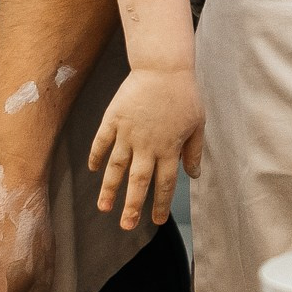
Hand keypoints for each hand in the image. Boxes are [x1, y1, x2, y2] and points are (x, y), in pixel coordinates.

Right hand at [88, 67, 203, 232]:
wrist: (163, 67)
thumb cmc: (184, 94)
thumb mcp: (198, 123)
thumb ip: (194, 151)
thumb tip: (193, 175)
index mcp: (169, 148)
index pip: (165, 183)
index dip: (161, 203)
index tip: (157, 221)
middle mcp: (147, 145)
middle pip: (138, 182)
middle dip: (132, 206)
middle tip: (126, 225)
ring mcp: (128, 133)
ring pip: (116, 167)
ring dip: (109, 189)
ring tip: (103, 207)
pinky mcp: (114, 119)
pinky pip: (101, 142)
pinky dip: (96, 156)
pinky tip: (93, 170)